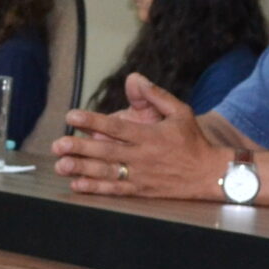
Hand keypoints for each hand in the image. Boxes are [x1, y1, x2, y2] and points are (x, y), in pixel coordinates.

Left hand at [52, 76, 225, 197]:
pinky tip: (78, 185)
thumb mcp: (180, 111)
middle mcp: (143, 156)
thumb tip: (135, 77)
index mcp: (150, 135)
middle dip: (80, 148)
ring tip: (61, 166)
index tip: (72, 116)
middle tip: (58, 145)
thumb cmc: (194, 141)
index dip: (92, 122)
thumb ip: (156, 95)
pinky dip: (96, 189)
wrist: (210, 174)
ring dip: (82, 169)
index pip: (116, 127)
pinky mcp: (142, 190)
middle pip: (106, 151)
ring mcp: (141, 175)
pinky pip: (116, 190)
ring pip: (107, 172)